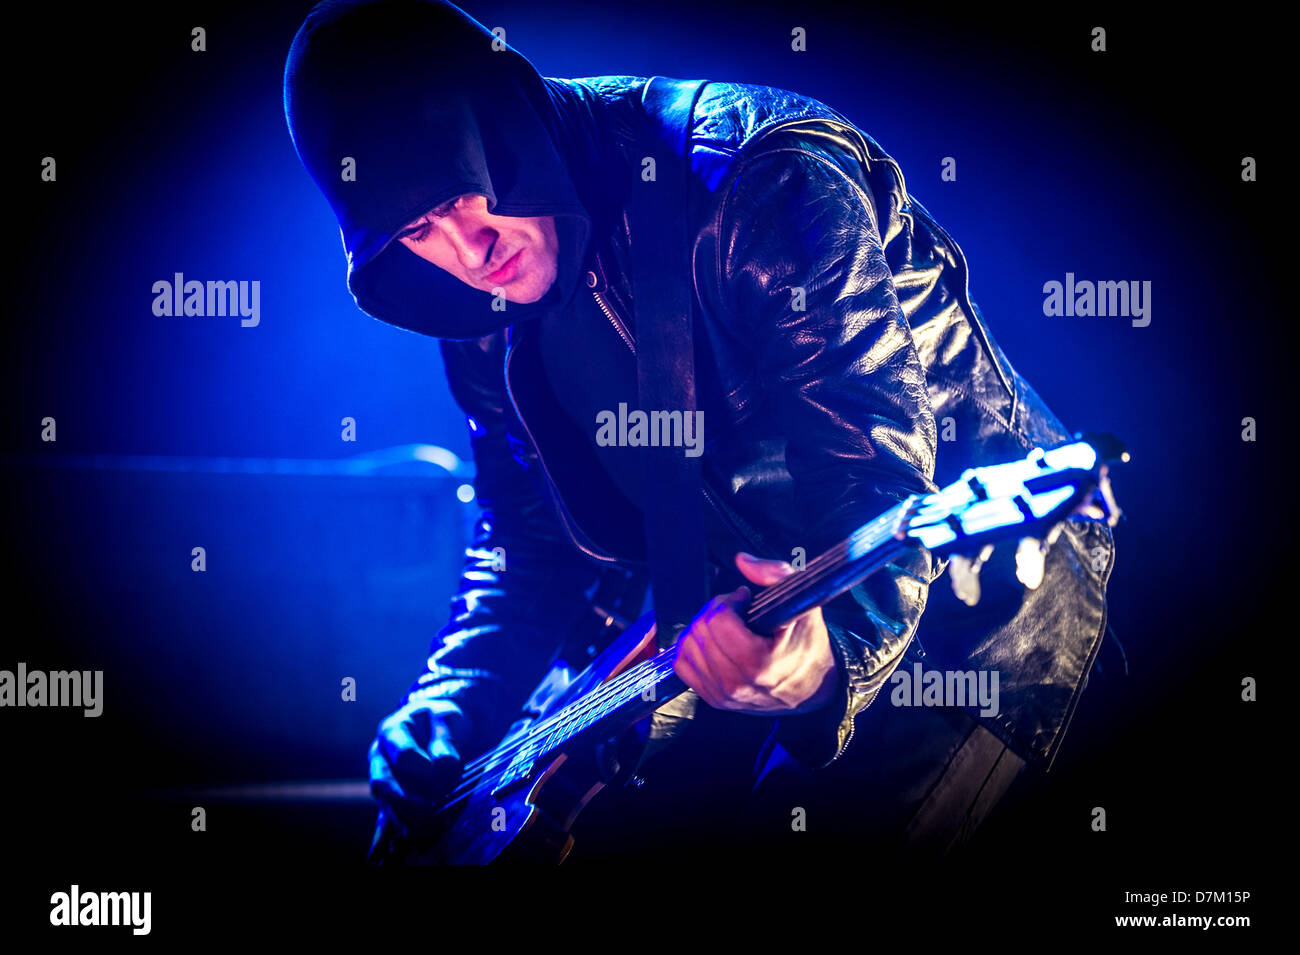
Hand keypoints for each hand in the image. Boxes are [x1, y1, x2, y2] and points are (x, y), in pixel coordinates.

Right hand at [368, 697, 463, 839]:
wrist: (437, 723)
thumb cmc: (441, 719)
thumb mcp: (447, 717)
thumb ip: (446, 738)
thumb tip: (445, 764)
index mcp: (392, 731)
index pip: (404, 755)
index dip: (426, 769)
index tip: (448, 776)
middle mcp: (379, 756)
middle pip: (383, 784)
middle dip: (406, 803)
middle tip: (430, 813)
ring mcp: (381, 777)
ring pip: (384, 803)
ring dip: (402, 819)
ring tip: (421, 834)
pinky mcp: (389, 796)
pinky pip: (383, 817)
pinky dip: (383, 837)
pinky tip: (379, 857)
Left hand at [672, 551, 836, 713]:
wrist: (812, 687)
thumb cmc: (807, 645)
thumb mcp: (804, 605)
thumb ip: (776, 575)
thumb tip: (743, 561)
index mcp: (760, 664)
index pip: (719, 621)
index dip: (730, 601)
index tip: (745, 599)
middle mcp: (737, 684)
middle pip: (701, 631)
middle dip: (715, 610)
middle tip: (735, 609)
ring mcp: (723, 695)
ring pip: (687, 646)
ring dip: (703, 628)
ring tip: (726, 626)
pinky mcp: (713, 699)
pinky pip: (682, 664)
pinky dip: (692, 648)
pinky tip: (713, 642)